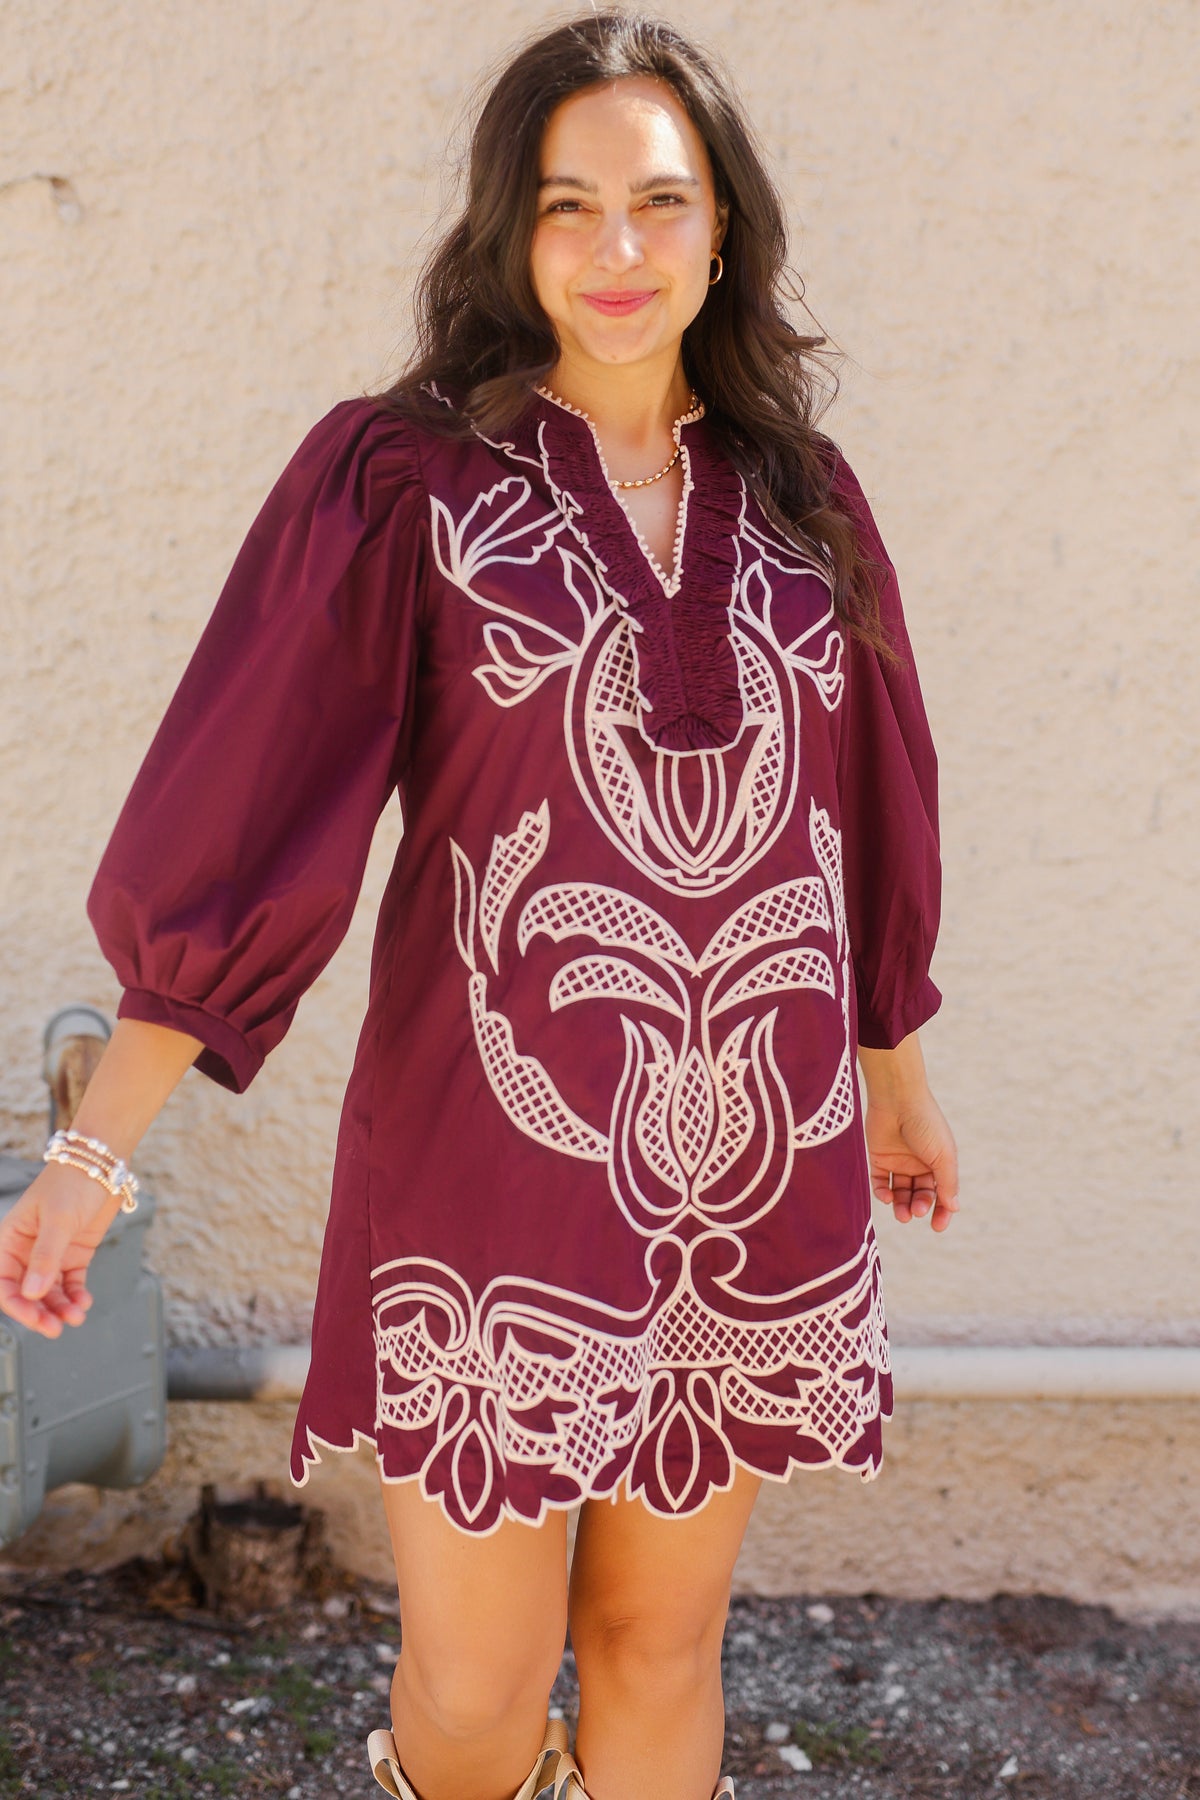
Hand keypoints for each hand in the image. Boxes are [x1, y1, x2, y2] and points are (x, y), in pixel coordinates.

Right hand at [0, 1161, 120, 1337]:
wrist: (103, 1165)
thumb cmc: (73, 1183)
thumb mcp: (57, 1220)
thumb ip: (45, 1258)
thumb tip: (32, 1295)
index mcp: (10, 1239)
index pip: (3, 1282)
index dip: (16, 1304)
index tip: (34, 1318)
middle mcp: (27, 1251)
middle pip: (26, 1293)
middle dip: (39, 1313)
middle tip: (55, 1328)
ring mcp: (51, 1254)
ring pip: (50, 1293)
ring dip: (60, 1308)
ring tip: (77, 1317)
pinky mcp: (73, 1255)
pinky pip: (70, 1284)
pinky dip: (76, 1296)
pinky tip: (83, 1302)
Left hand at [865, 1088, 958, 1231]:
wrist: (897, 1098)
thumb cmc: (925, 1124)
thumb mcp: (943, 1155)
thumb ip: (947, 1182)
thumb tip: (954, 1208)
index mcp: (938, 1161)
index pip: (941, 1192)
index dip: (941, 1211)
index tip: (937, 1227)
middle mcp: (918, 1163)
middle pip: (920, 1194)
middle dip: (919, 1206)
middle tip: (917, 1210)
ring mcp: (898, 1161)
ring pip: (900, 1192)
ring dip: (902, 1206)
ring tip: (903, 1214)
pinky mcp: (878, 1157)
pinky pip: (879, 1182)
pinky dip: (882, 1193)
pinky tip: (887, 1197)